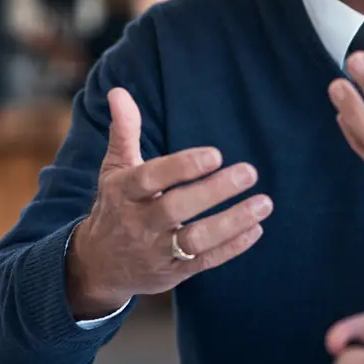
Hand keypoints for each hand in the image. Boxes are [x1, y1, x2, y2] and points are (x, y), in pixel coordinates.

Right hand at [67, 88, 272, 317]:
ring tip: (264, 203)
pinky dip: (232, 247)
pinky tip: (256, 229)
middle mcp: (138, 222)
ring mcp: (156, 251)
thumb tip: (118, 91)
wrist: (98, 265)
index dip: (181, 166)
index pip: (150, 177)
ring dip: (232, 222)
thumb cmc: (115, 206)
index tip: (215, 154)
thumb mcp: (114, 170)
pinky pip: (205, 262)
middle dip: (214, 191)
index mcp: (124, 192)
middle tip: (250, 171)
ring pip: (194, 240)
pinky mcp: (173, 272)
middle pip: (176, 208)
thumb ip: (124, 131)